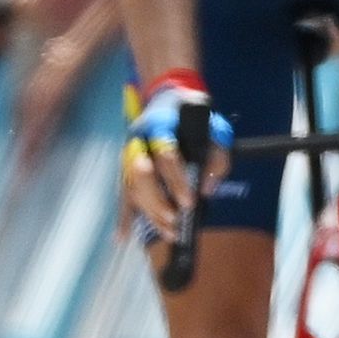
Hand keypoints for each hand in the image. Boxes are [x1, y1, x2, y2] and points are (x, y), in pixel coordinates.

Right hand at [119, 73, 225, 238]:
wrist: (167, 100)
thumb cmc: (193, 117)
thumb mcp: (215, 129)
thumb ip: (217, 158)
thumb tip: (207, 190)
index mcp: (160, 126)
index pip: (166, 156)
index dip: (176, 180)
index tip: (190, 201)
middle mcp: (139, 141)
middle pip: (141, 175)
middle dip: (158, 201)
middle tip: (175, 220)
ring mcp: (129, 156)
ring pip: (132, 188)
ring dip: (148, 213)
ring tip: (168, 233)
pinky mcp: (126, 169)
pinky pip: (123, 195)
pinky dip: (123, 217)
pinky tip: (121, 237)